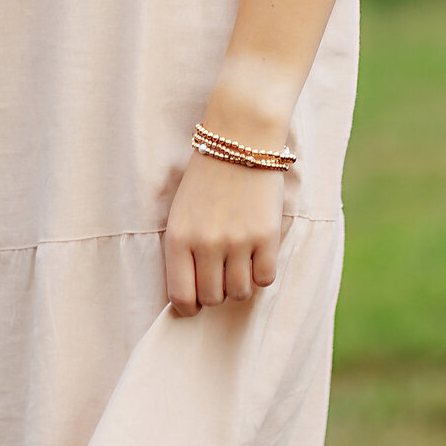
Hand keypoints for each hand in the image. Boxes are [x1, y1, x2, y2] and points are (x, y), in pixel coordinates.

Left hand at [162, 150, 285, 315]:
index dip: (189, 307)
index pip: (181, 297)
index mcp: (179, 238)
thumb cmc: (206, 177)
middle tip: (221, 272)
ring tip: (240, 261)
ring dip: (240, 283)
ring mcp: (238, 240)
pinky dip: (262, 273)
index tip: (196, 301)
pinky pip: (265, 278)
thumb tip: (191, 294)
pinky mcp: (266, 235)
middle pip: (213, 298)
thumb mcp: (181, 212)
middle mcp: (206, 243)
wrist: (240, 138)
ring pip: (240, 292)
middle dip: (217, 291)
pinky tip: (258, 254)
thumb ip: (184, 251)